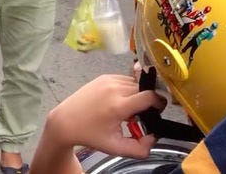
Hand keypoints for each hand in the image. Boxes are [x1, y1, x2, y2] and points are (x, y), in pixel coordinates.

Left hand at [31, 75, 166, 170]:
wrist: (66, 121)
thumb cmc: (89, 134)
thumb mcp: (116, 147)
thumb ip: (140, 148)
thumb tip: (154, 137)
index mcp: (119, 105)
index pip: (150, 96)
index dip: (159, 104)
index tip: (159, 111)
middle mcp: (114, 88)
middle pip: (144, 89)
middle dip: (147, 102)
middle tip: (141, 115)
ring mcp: (108, 80)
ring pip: (135, 83)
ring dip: (137, 94)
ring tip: (128, 110)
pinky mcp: (103, 77)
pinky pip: (124, 79)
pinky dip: (127, 89)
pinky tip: (120, 101)